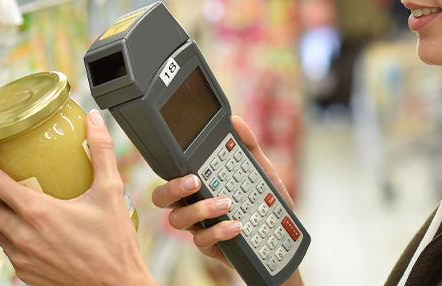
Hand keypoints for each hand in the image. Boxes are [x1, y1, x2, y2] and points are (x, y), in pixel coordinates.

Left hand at [0, 110, 155, 285]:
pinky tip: (25, 224)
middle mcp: (22, 235)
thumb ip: (101, 152)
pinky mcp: (25, 272)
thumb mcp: (110, 192)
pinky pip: (5, 246)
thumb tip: (94, 121)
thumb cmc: (115, 246)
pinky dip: (7, 230)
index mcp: (37, 212)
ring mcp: (20, 256)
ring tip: (6, 195)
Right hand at [151, 116, 294, 264]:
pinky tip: (236, 225)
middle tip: (195, 183)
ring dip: (201, 210)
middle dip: (173, 190)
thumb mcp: (261, 171)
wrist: (279, 235)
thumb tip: (237, 122)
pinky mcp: (209, 246)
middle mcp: (193, 205)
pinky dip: (218, 232)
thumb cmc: (263, 202)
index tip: (189, 169)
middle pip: (162, 199)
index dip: (171, 173)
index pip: (173, 176)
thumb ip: (248, 146)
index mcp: (199, 185)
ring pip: (178, 220)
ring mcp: (199, 227)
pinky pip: (201, 241)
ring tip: (226, 203)